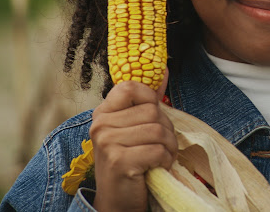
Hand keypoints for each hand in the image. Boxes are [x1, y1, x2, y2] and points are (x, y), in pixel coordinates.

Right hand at [90, 71, 176, 211]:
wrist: (118, 202)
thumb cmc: (131, 162)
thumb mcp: (133, 129)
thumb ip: (145, 103)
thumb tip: (163, 70)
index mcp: (103, 113)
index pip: (130, 87)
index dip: (150, 98)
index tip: (154, 116)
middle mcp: (101, 125)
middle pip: (152, 111)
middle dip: (166, 130)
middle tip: (161, 146)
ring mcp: (108, 143)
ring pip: (158, 130)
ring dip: (169, 147)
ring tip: (161, 158)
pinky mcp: (119, 161)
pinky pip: (158, 150)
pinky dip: (165, 160)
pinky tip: (157, 168)